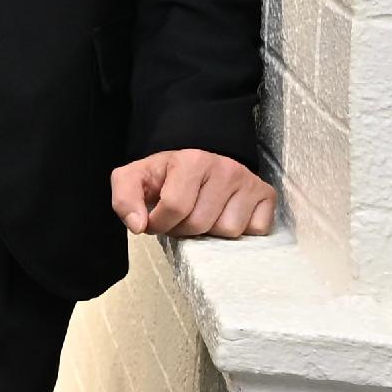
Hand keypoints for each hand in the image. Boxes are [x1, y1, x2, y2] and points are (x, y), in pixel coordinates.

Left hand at [112, 148, 275, 240]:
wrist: (200, 164)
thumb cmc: (167, 176)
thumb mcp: (135, 179)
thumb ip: (124, 199)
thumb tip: (138, 225)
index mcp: (192, 160)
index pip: (175, 208)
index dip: (160, 223)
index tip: (156, 219)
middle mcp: (226, 168)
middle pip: (201, 223)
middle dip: (184, 229)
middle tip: (181, 218)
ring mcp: (250, 181)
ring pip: (229, 231)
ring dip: (211, 232)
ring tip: (203, 215)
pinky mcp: (267, 195)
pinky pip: (256, 230)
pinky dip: (241, 231)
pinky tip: (226, 215)